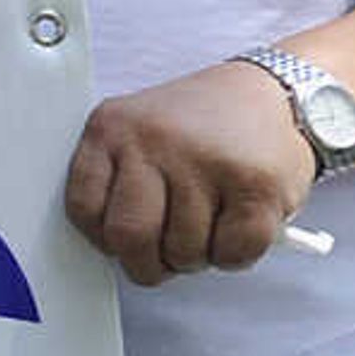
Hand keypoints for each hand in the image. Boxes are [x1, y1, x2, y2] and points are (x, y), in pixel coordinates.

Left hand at [64, 61, 316, 288]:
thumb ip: (111, 180)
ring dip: (196, 256)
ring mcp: (206, 161)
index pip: (82, 208)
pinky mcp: (257, 184)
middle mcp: (155, 139)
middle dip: (147, 264)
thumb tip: (105, 245)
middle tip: (163, 257)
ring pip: (184, 251)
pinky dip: (234, 256)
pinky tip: (236, 224)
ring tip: (207, 224)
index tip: (122, 239)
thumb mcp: (135, 134)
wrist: (271, 91)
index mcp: (112, 128)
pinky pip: (233, 253)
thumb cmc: (198, 126)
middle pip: (130, 237)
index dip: (103, 238)